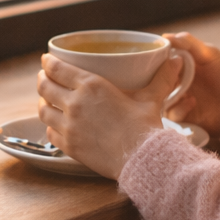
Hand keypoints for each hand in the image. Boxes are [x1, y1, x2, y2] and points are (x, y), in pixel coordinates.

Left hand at [36, 53, 183, 178]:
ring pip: (43, 110)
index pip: (57, 68)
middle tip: (45, 77)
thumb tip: (177, 60)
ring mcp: (69, 127)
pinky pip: (50, 133)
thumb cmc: (146, 126)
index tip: (47, 59)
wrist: (142, 159)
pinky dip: (50, 126)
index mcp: (91, 86)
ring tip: (47, 99)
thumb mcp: (152, 97)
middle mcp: (74, 104)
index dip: (48, 62)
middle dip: (42, 79)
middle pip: (45, 87)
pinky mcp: (69, 147)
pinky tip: (55, 124)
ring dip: (43, 102)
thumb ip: (161, 77)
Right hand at [160, 33, 219, 136]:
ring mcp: (178, 101)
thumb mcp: (209, 53)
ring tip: (179, 90)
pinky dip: (179, 108)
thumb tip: (165, 36)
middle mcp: (174, 84)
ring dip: (166, 95)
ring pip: (159, 100)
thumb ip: (189, 44)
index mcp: (177, 68)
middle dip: (156, 81)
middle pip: (154, 83)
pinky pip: (172, 115)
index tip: (153, 60)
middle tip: (164, 76)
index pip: (157, 65)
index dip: (152, 63)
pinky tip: (192, 102)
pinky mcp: (184, 117)